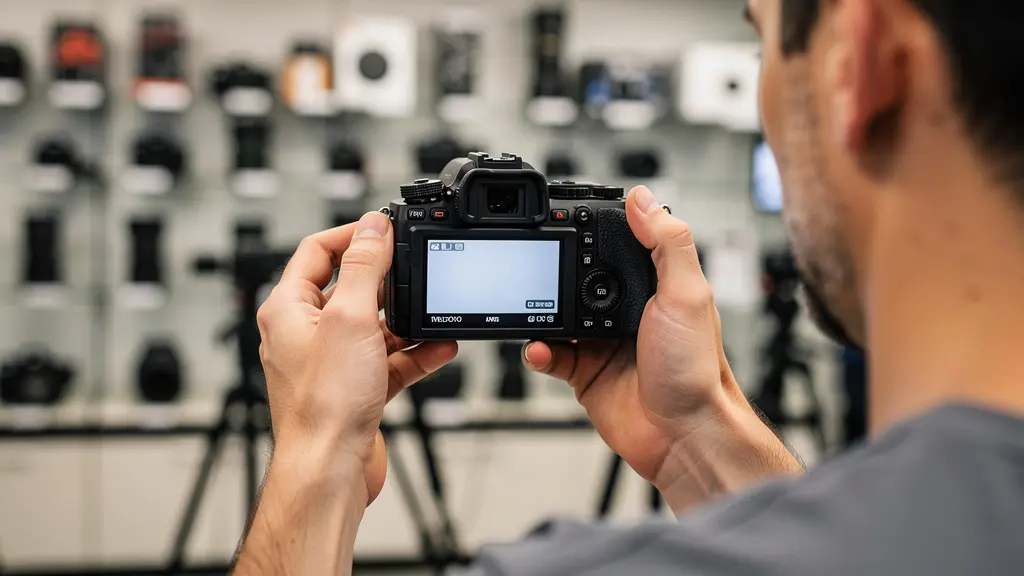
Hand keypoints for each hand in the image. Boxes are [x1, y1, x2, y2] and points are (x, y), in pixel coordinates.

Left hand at [257, 212, 457, 504]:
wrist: (330, 471)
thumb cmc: (323, 405)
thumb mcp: (350, 318)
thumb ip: (364, 267)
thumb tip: (374, 227)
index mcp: (289, 308)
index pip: (317, 251)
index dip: (352, 234)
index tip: (386, 228)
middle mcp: (305, 332)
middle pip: (349, 287)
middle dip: (388, 281)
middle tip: (417, 269)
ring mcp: (331, 362)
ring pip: (374, 326)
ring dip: (407, 321)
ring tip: (436, 313)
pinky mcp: (354, 388)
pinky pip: (388, 359)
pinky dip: (413, 353)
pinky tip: (439, 348)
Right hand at [525, 187, 798, 509]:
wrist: (684, 436)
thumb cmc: (697, 370)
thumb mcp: (687, 294)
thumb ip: (667, 242)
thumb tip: (644, 198)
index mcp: (654, 285)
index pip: (618, 245)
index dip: (594, 231)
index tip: (566, 219)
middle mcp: (627, 310)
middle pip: (580, 278)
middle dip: (556, 273)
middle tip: (539, 268)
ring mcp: (603, 342)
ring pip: (558, 315)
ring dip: (541, 312)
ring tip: (535, 309)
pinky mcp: (585, 373)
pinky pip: (551, 354)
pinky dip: (539, 349)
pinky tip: (540, 348)